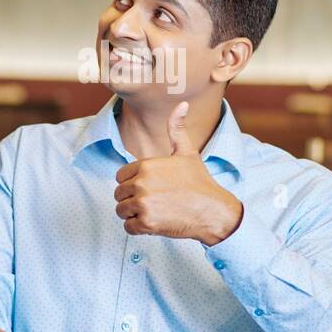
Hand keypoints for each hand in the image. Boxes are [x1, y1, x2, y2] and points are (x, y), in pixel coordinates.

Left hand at [113, 101, 242, 245]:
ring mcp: (143, 204)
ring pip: (121, 211)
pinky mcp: (146, 223)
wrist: (213, 211)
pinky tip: (155, 222)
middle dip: (132, 199)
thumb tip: (182, 103)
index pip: (120, 176)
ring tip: (155, 211)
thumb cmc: (200, 182)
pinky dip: (138, 228)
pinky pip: (128, 227)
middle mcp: (141, 183)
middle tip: (155, 202)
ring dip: (134, 214)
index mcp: (146, 165)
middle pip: (119, 194)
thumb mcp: (187, 152)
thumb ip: (176, 128)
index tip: (151, 188)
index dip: (133, 183)